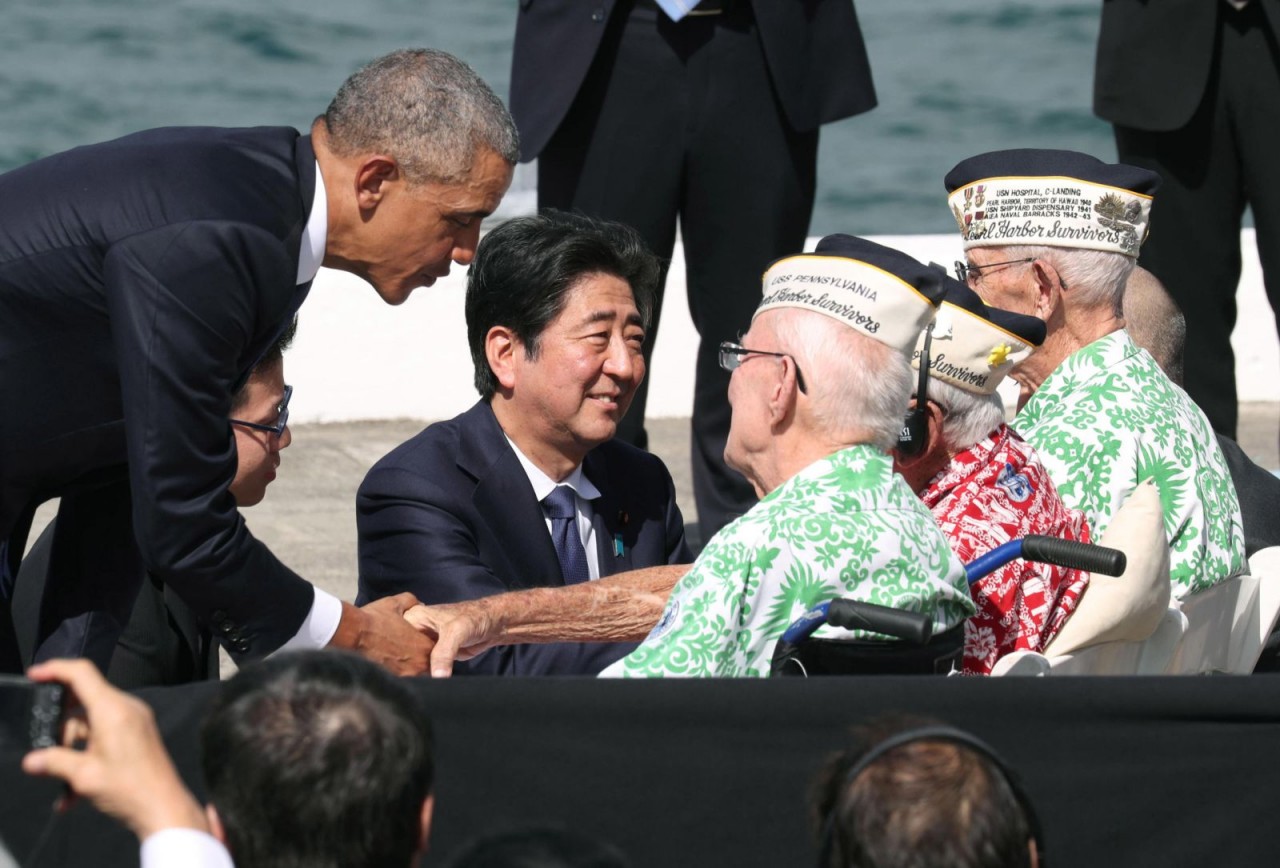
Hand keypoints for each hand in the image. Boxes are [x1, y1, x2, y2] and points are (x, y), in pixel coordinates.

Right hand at [21, 659, 206, 840]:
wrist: (164, 808)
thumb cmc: (129, 789)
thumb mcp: (83, 776)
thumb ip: (54, 763)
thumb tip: (31, 761)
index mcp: (113, 709)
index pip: (82, 673)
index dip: (55, 669)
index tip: (34, 674)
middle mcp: (126, 708)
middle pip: (83, 701)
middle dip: (62, 727)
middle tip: (51, 753)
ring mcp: (134, 720)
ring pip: (91, 723)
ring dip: (73, 749)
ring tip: (66, 783)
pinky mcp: (138, 734)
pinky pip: (104, 735)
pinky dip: (88, 755)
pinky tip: (75, 792)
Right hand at [330, 594, 434, 675]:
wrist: (351, 634)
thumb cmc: (373, 619)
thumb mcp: (395, 603)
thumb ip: (412, 602)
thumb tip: (420, 604)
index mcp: (424, 646)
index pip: (438, 652)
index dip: (430, 647)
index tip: (419, 644)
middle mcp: (419, 664)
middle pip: (428, 668)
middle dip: (420, 661)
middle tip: (406, 654)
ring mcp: (406, 676)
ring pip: (415, 677)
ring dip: (409, 670)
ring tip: (395, 661)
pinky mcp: (391, 683)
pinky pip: (400, 683)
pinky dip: (396, 677)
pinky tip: (386, 668)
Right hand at [403, 601, 500, 677]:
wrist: (492, 625)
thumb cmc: (473, 618)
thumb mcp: (455, 632)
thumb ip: (443, 653)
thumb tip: (437, 676)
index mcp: (413, 618)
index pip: (395, 637)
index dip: (394, 653)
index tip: (394, 670)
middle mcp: (415, 630)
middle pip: (403, 653)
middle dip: (406, 666)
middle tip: (408, 680)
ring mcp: (424, 644)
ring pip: (413, 662)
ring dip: (417, 673)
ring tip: (416, 684)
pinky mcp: (434, 655)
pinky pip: (425, 668)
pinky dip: (427, 676)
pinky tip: (426, 684)